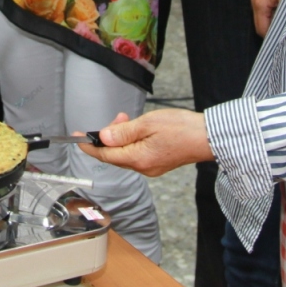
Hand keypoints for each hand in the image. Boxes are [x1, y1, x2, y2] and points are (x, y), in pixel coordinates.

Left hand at [81, 109, 213, 176]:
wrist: (209, 137)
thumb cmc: (182, 128)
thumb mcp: (148, 123)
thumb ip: (123, 132)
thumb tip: (103, 138)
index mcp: (138, 159)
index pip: (105, 155)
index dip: (89, 146)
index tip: (77, 136)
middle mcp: (143, 168)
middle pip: (114, 155)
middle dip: (108, 137)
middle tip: (118, 118)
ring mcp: (151, 167)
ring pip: (125, 153)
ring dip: (121, 137)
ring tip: (128, 119)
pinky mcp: (158, 163)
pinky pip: (137, 154)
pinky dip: (132, 141)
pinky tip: (137, 129)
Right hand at [252, 0, 285, 36]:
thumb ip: (285, 19)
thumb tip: (285, 35)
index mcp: (259, 4)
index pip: (263, 31)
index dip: (275, 39)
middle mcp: (256, 1)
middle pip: (264, 24)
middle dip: (278, 30)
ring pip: (269, 17)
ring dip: (280, 21)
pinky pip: (272, 9)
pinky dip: (281, 12)